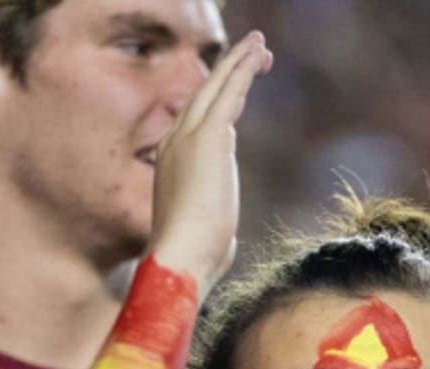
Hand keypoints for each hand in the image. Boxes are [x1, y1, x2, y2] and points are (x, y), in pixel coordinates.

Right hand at [149, 32, 272, 295]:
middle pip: (202, 98)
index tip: (234, 94)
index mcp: (169, 167)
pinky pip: (229, 91)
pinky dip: (243, 68)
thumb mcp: (205, 237)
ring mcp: (187, 138)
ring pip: (216, 87)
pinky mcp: (208, 137)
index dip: (214, 104)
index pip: (193, 125)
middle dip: (227, 75)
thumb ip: (213, 228)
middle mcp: (173, 145)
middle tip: (252, 55)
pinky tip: (258, 53)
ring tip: (260, 47)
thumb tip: (227, 241)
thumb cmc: (192, 261)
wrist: (179, 261)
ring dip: (239, 63)